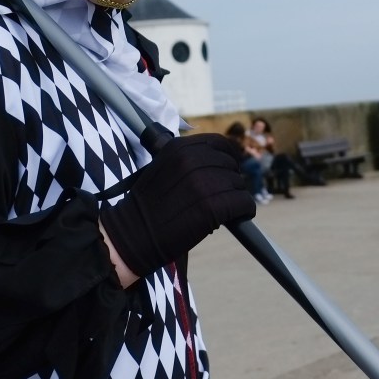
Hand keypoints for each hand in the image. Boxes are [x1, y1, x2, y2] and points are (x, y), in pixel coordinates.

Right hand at [99, 133, 255, 280]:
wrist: (133, 235)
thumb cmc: (148, 206)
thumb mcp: (162, 168)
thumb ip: (188, 160)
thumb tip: (220, 160)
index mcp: (178, 147)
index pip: (219, 142)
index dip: (228, 156)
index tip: (229, 168)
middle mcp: (191, 160)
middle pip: (230, 165)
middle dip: (230, 181)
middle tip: (221, 197)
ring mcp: (203, 183)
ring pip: (238, 185)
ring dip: (235, 197)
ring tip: (224, 210)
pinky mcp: (213, 206)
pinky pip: (244, 203)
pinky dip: (245, 211)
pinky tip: (238, 217)